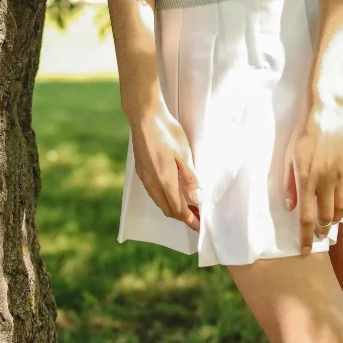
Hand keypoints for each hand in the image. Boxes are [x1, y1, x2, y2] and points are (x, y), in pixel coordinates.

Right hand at [129, 93, 203, 231]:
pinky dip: (165, 199)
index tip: (201, 226)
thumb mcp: (184, 154)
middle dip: (184, 217)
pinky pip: (153, 193)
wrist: (144, 116)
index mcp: (165, 181)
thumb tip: (198, 200)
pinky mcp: (141, 170)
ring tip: (189, 206)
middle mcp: (152, 184)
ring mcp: (144, 178)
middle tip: (199, 216)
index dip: (191, 220)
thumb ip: (190, 178)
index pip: (179, 210)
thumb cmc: (167, 132)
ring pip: (160, 202)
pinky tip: (174, 191)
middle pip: (168, 210)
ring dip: (174, 208)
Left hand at [283, 101, 342, 253]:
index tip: (305, 251)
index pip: (305, 217)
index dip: (305, 238)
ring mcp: (342, 174)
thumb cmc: (304, 136)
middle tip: (319, 234)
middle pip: (327, 217)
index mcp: (306, 179)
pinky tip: (342, 205)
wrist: (328, 114)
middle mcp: (325, 180)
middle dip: (322, 231)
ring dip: (336, 219)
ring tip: (330, 221)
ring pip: (342, 208)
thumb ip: (289, 184)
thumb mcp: (288, 158)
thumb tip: (290, 208)